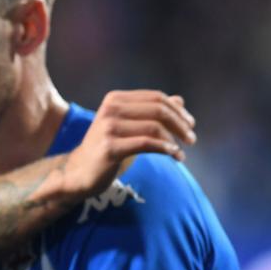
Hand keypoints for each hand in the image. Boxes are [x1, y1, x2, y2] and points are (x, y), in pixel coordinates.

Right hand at [64, 90, 195, 197]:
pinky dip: (166, 149)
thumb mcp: (129, 126)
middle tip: (191, 139)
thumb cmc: (107, 147)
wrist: (79, 171)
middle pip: (158, 110)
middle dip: (180, 124)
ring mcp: (108, 128)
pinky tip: (174, 155)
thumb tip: (178, 100)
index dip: (177, 110)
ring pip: (155, 127)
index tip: (190, 124)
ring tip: (181, 152)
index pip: (156, 97)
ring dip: (175, 140)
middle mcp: (110, 109)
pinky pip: (147, 144)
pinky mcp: (110, 147)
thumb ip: (150, 112)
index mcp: (115, 99)